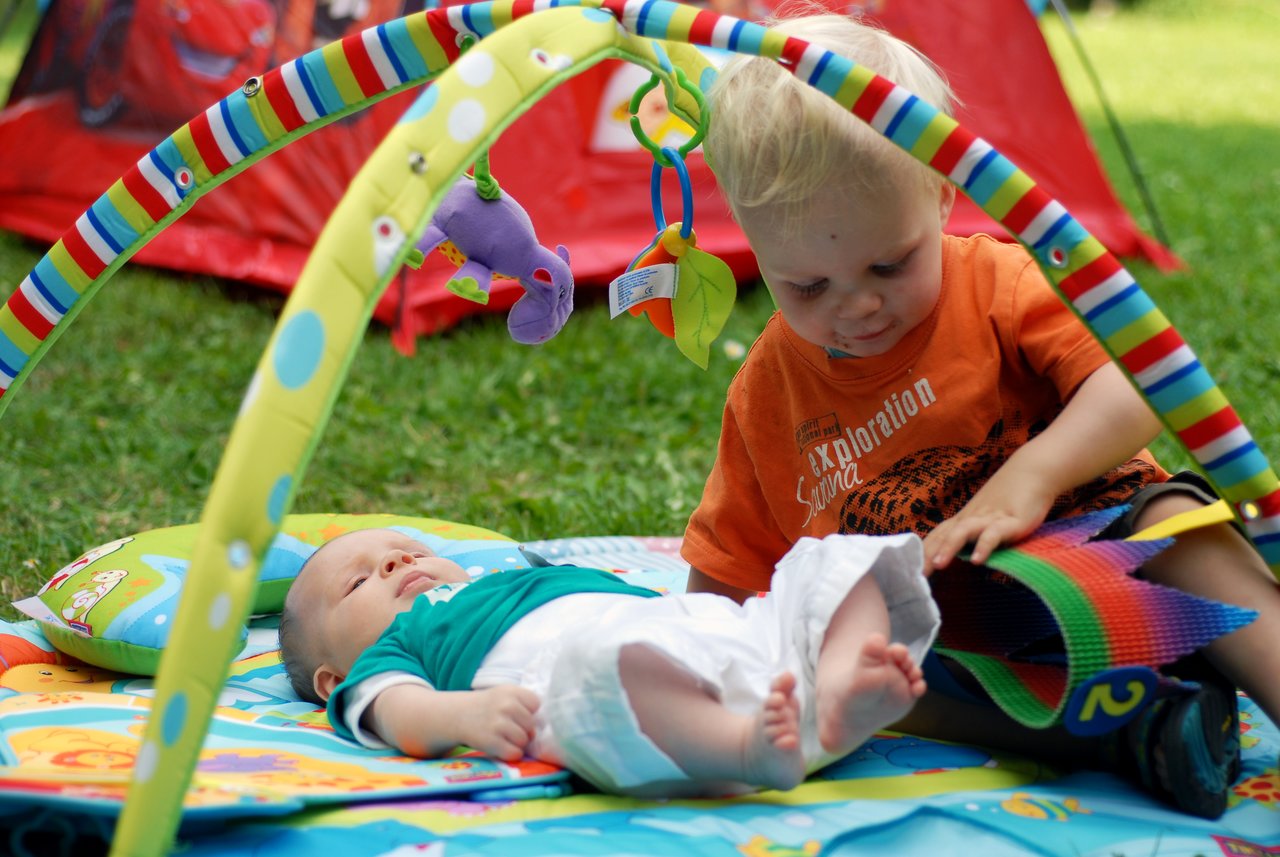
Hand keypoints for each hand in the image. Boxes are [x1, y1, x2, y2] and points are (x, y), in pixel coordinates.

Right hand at [457, 685, 540, 761]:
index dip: (530, 712)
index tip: (518, 714)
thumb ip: (524, 704)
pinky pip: (514, 753)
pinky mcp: (491, 742)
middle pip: (531, 725)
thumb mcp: (505, 695)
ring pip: (524, 741)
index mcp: (512, 692)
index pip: (536, 705)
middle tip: (510, 729)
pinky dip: (510, 753)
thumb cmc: (488, 706)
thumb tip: (541, 728)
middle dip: (524, 730)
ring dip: (517, 743)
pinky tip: (502, 747)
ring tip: (505, 738)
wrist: (458, 715)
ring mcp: (498, 724)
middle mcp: (506, 706)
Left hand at [922, 467, 1055, 573]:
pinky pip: (993, 533)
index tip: (910, 570)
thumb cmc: (1010, 499)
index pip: (937, 536)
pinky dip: (983, 546)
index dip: (923, 552)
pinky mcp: (1010, 520)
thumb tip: (966, 559)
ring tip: (938, 566)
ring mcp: (989, 518)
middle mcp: (971, 518)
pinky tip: (976, 561)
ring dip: (948, 547)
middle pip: (943, 535)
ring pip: (962, 531)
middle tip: (916, 575)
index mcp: (964, 519)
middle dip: (928, 555)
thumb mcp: (989, 519)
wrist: (1033, 471)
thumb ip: (976, 537)